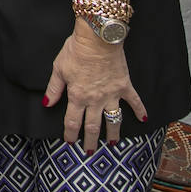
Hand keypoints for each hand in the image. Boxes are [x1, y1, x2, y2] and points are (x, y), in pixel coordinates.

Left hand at [43, 17, 146, 153]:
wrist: (98, 38)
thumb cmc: (76, 50)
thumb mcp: (59, 68)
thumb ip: (54, 89)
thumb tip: (46, 103)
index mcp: (77, 96)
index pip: (72, 121)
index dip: (70, 133)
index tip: (70, 142)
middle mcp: (95, 99)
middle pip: (92, 126)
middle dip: (90, 141)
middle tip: (90, 153)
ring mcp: (111, 94)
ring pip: (113, 119)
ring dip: (113, 133)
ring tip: (113, 144)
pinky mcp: (124, 85)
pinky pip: (134, 101)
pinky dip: (140, 110)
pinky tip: (143, 119)